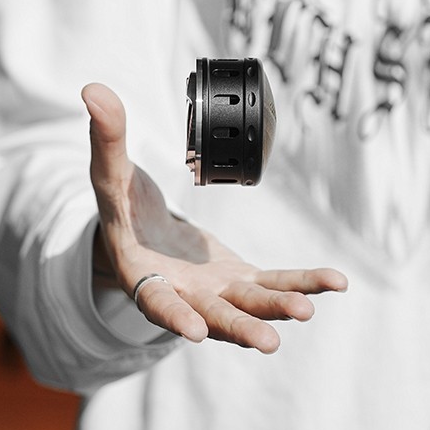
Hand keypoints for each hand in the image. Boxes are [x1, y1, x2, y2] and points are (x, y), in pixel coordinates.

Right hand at [82, 82, 346, 351]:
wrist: (144, 236)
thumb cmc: (123, 208)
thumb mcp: (112, 173)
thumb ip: (106, 138)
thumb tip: (92, 88)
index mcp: (143, 276)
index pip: (156, 301)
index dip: (172, 316)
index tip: (194, 331)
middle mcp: (181, 294)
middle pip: (212, 315)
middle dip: (239, 327)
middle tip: (268, 341)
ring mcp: (214, 291)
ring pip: (249, 304)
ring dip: (278, 307)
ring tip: (308, 311)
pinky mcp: (240, 279)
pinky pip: (274, 283)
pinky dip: (304, 282)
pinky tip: (336, 282)